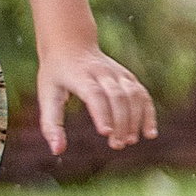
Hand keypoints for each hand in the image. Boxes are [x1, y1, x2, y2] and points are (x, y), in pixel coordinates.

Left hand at [36, 44, 156, 158]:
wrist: (71, 43)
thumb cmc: (56, 74)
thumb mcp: (46, 95)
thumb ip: (51, 123)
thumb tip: (58, 151)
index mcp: (79, 75)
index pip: (94, 93)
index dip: (101, 112)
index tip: (105, 133)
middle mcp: (101, 72)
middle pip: (116, 96)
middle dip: (120, 121)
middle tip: (117, 145)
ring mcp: (117, 73)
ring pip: (133, 94)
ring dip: (135, 119)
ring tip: (129, 141)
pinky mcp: (128, 77)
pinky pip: (142, 94)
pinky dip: (148, 113)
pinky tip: (149, 133)